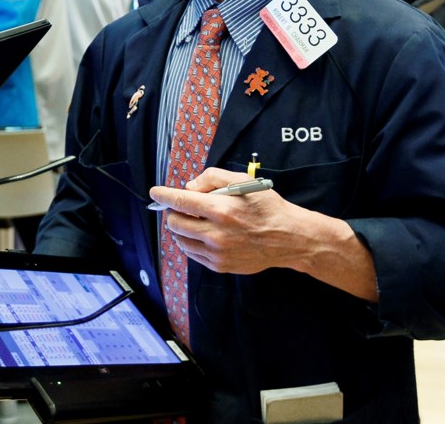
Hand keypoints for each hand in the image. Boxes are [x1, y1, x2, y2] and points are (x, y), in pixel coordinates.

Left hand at [148, 166, 377, 300]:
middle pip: (174, 223)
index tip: (155, 193)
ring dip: (180, 229)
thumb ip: (212, 178)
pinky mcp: (220, 265)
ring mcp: (217, 252)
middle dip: (173, 212)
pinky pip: (192, 254)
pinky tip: (202, 235)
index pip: (180, 201)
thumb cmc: (267, 206)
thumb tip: (189, 188)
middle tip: (183, 207)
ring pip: (180, 240)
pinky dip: (191, 242)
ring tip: (194, 221)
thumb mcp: (243, 181)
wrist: (289, 238)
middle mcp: (215, 233)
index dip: (163, 196)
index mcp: (220, 208)